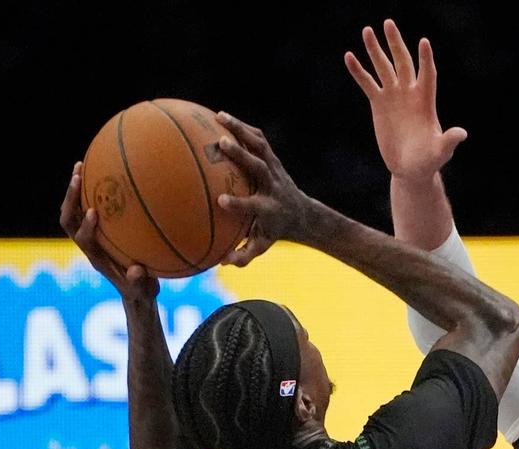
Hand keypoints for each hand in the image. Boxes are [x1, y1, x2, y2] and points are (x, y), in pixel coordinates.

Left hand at [59, 162, 157, 302]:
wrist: (133, 291)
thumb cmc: (139, 290)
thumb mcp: (143, 290)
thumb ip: (139, 282)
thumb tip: (137, 270)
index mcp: (96, 257)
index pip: (84, 239)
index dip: (86, 226)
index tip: (94, 212)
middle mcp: (88, 244)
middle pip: (68, 220)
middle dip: (70, 199)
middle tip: (78, 178)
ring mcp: (91, 235)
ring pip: (73, 210)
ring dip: (74, 189)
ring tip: (81, 165)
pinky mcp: (98, 228)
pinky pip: (89, 205)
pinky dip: (90, 189)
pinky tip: (102, 170)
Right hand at [214, 113, 314, 265]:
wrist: (300, 213)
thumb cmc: (273, 230)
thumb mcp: (262, 244)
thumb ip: (244, 254)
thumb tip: (223, 261)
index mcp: (268, 208)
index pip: (254, 206)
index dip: (238, 203)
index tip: (220, 201)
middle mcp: (273, 185)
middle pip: (259, 167)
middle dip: (242, 156)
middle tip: (220, 143)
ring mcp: (274, 169)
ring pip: (259, 146)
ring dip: (240, 130)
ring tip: (218, 116)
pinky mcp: (272, 158)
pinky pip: (258, 139)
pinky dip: (242, 127)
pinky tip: (220, 117)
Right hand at [345, 19, 466, 183]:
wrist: (410, 168)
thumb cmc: (428, 160)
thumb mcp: (440, 152)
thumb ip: (449, 141)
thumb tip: (462, 134)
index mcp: (426, 101)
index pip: (427, 75)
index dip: (426, 60)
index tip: (424, 42)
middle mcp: (410, 93)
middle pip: (403, 62)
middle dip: (396, 43)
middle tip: (388, 23)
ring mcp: (394, 96)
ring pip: (384, 68)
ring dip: (375, 50)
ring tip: (367, 30)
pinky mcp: (379, 104)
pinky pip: (368, 83)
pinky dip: (359, 71)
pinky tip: (349, 56)